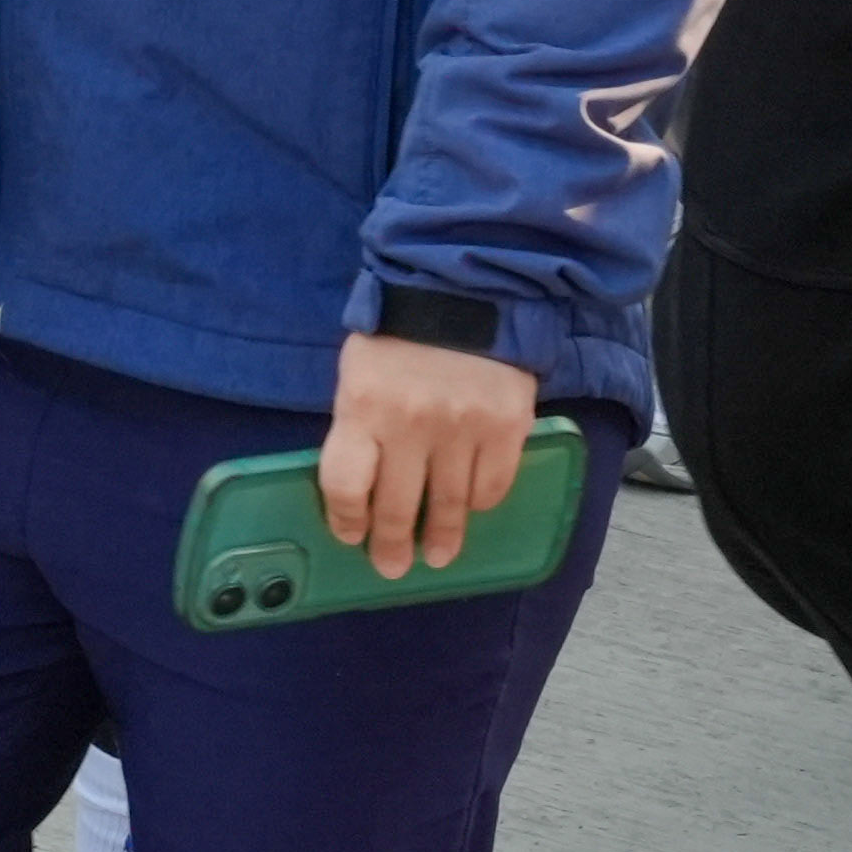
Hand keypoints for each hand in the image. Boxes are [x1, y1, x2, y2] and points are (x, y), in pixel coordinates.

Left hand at [313, 330, 541, 579]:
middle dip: (391, 546)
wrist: (467, 284)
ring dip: (441, 538)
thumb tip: (360, 488)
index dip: (346, 520)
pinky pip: (492, 486)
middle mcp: (411, 424)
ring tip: (438, 555)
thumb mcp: (360, 371)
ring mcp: (463, 427)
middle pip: (395, 506)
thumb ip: (359, 424)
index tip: (352, 536)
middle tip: (392, 567)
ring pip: (448, 505)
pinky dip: (481, 502)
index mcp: (363, 406)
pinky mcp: (507, 425)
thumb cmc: (401, 331)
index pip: (345, 485)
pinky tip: (471, 506)